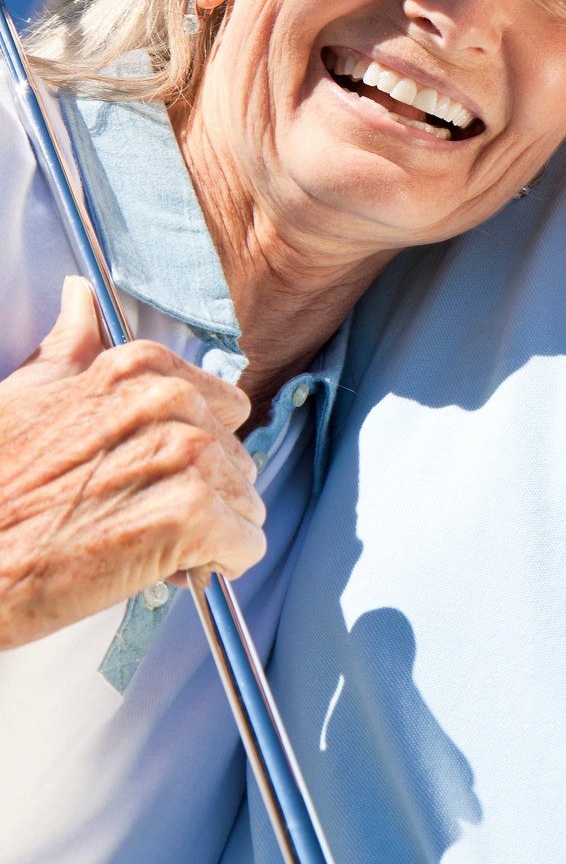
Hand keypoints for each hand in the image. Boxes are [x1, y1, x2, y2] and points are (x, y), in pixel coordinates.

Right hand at [0, 279, 265, 648]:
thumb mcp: (23, 398)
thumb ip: (67, 349)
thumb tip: (79, 296)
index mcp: (137, 370)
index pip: (222, 407)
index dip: (188, 452)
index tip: (147, 474)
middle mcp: (170, 403)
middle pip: (237, 459)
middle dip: (201, 495)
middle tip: (134, 516)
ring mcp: (186, 457)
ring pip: (245, 504)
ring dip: (206, 533)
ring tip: (138, 542)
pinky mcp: (193, 516)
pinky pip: (244, 546)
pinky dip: (213, 566)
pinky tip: (162, 568)